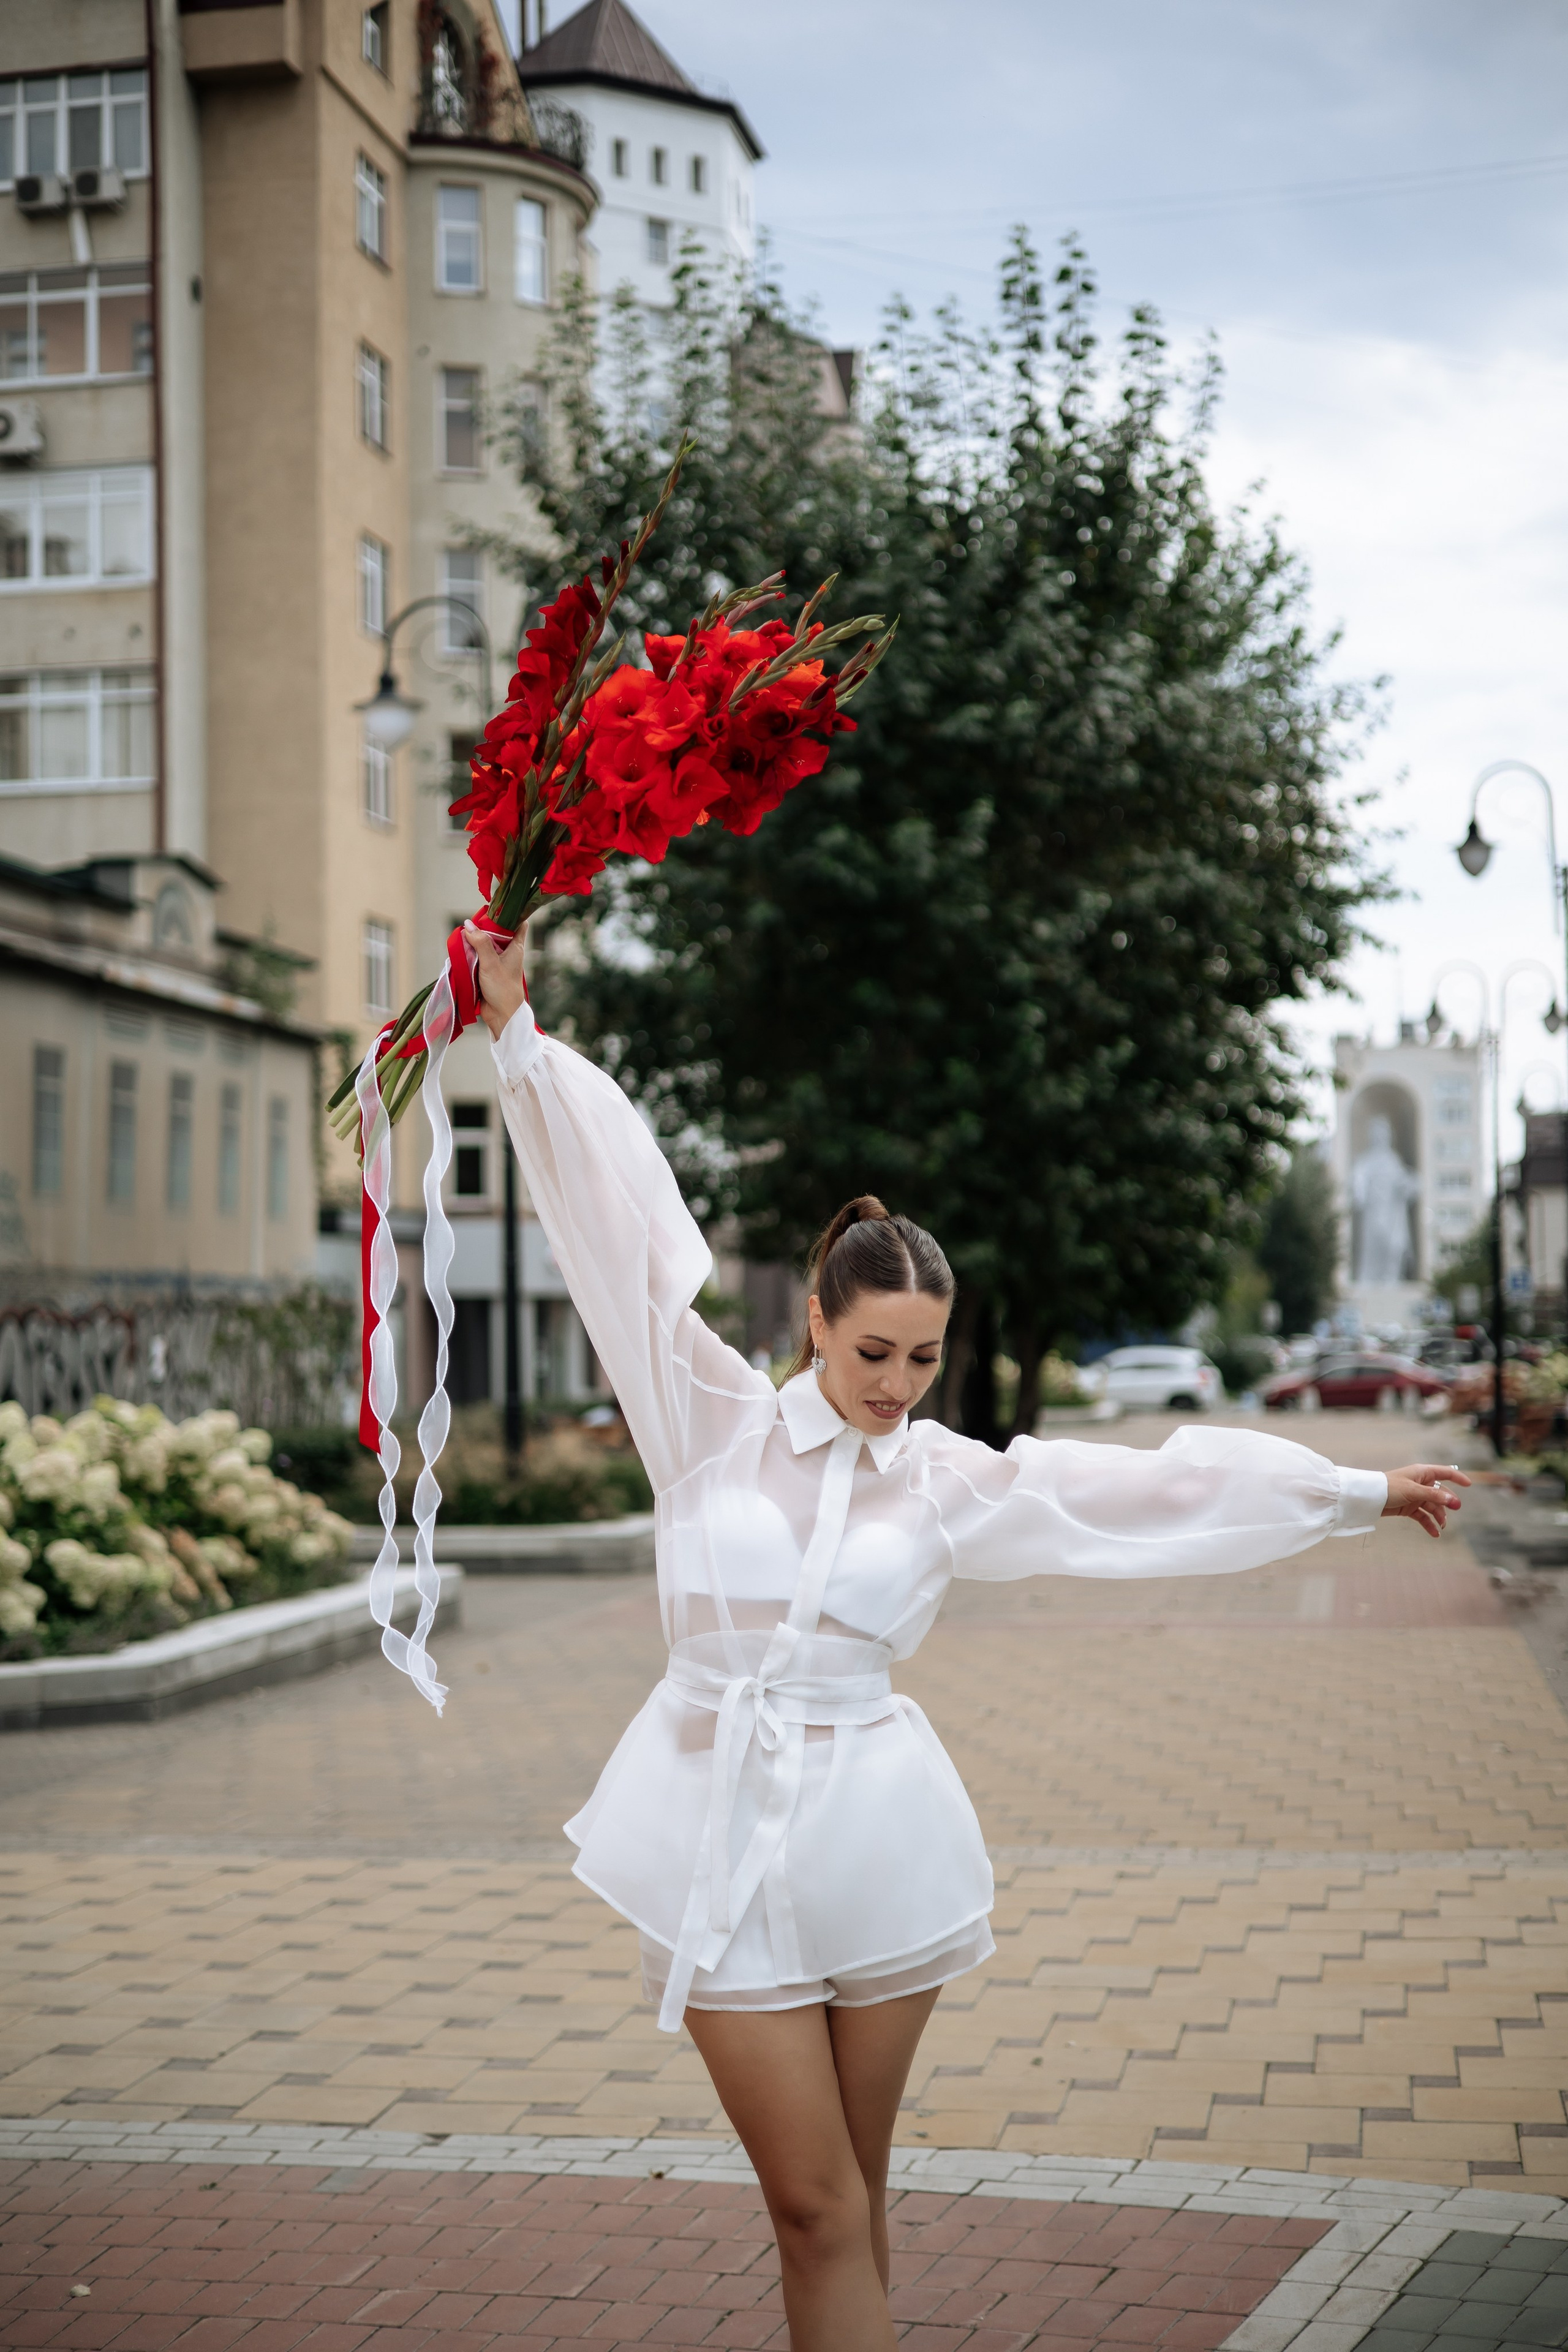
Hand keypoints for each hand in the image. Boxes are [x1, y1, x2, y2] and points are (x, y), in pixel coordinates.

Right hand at [463, 921, 527, 1040]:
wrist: (501, 1015)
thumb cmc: (502, 988)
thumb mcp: (491, 962)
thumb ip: (480, 943)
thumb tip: (468, 925)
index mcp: (515, 947)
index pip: (519, 923)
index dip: (511, 914)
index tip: (497, 907)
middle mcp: (508, 952)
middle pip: (497, 932)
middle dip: (484, 927)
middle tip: (471, 923)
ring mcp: (497, 961)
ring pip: (485, 944)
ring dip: (474, 942)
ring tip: (463, 937)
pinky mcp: (487, 970)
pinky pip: (478, 957)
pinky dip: (470, 954)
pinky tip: (461, 951)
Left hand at [1381, 1462, 1469, 1539]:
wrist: (1369, 1498)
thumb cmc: (1389, 1487)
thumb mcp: (1413, 1491)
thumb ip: (1433, 1495)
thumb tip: (1452, 1499)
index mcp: (1422, 1473)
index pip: (1444, 1472)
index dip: (1457, 1477)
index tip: (1469, 1484)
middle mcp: (1420, 1484)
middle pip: (1440, 1493)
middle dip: (1448, 1502)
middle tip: (1455, 1510)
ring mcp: (1415, 1496)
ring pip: (1433, 1506)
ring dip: (1439, 1516)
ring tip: (1442, 1526)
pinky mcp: (1409, 1507)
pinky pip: (1423, 1516)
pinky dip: (1429, 1524)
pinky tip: (1435, 1534)